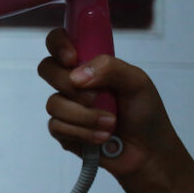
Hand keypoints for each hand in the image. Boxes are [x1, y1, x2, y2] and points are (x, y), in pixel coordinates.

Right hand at [38, 28, 178, 181]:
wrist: (146, 152)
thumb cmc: (145, 113)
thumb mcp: (137, 82)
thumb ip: (110, 68)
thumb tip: (76, 76)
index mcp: (89, 63)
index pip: (60, 41)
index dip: (58, 45)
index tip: (72, 59)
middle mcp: (73, 81)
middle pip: (46, 69)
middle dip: (70, 87)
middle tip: (95, 98)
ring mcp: (65, 105)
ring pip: (53, 104)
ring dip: (85, 116)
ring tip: (110, 124)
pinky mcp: (62, 130)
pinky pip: (57, 126)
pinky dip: (82, 132)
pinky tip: (100, 137)